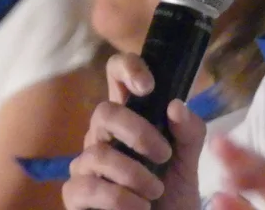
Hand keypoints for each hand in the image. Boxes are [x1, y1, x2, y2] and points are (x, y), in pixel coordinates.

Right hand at [62, 53, 206, 209]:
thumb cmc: (172, 197)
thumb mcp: (188, 164)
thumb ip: (189, 134)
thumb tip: (176, 105)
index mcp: (128, 118)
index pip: (116, 75)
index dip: (127, 68)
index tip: (148, 85)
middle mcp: (102, 136)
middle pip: (104, 112)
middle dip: (137, 132)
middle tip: (163, 155)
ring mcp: (85, 165)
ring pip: (98, 153)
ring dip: (134, 175)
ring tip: (155, 193)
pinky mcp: (75, 195)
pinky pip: (89, 187)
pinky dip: (119, 200)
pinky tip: (139, 208)